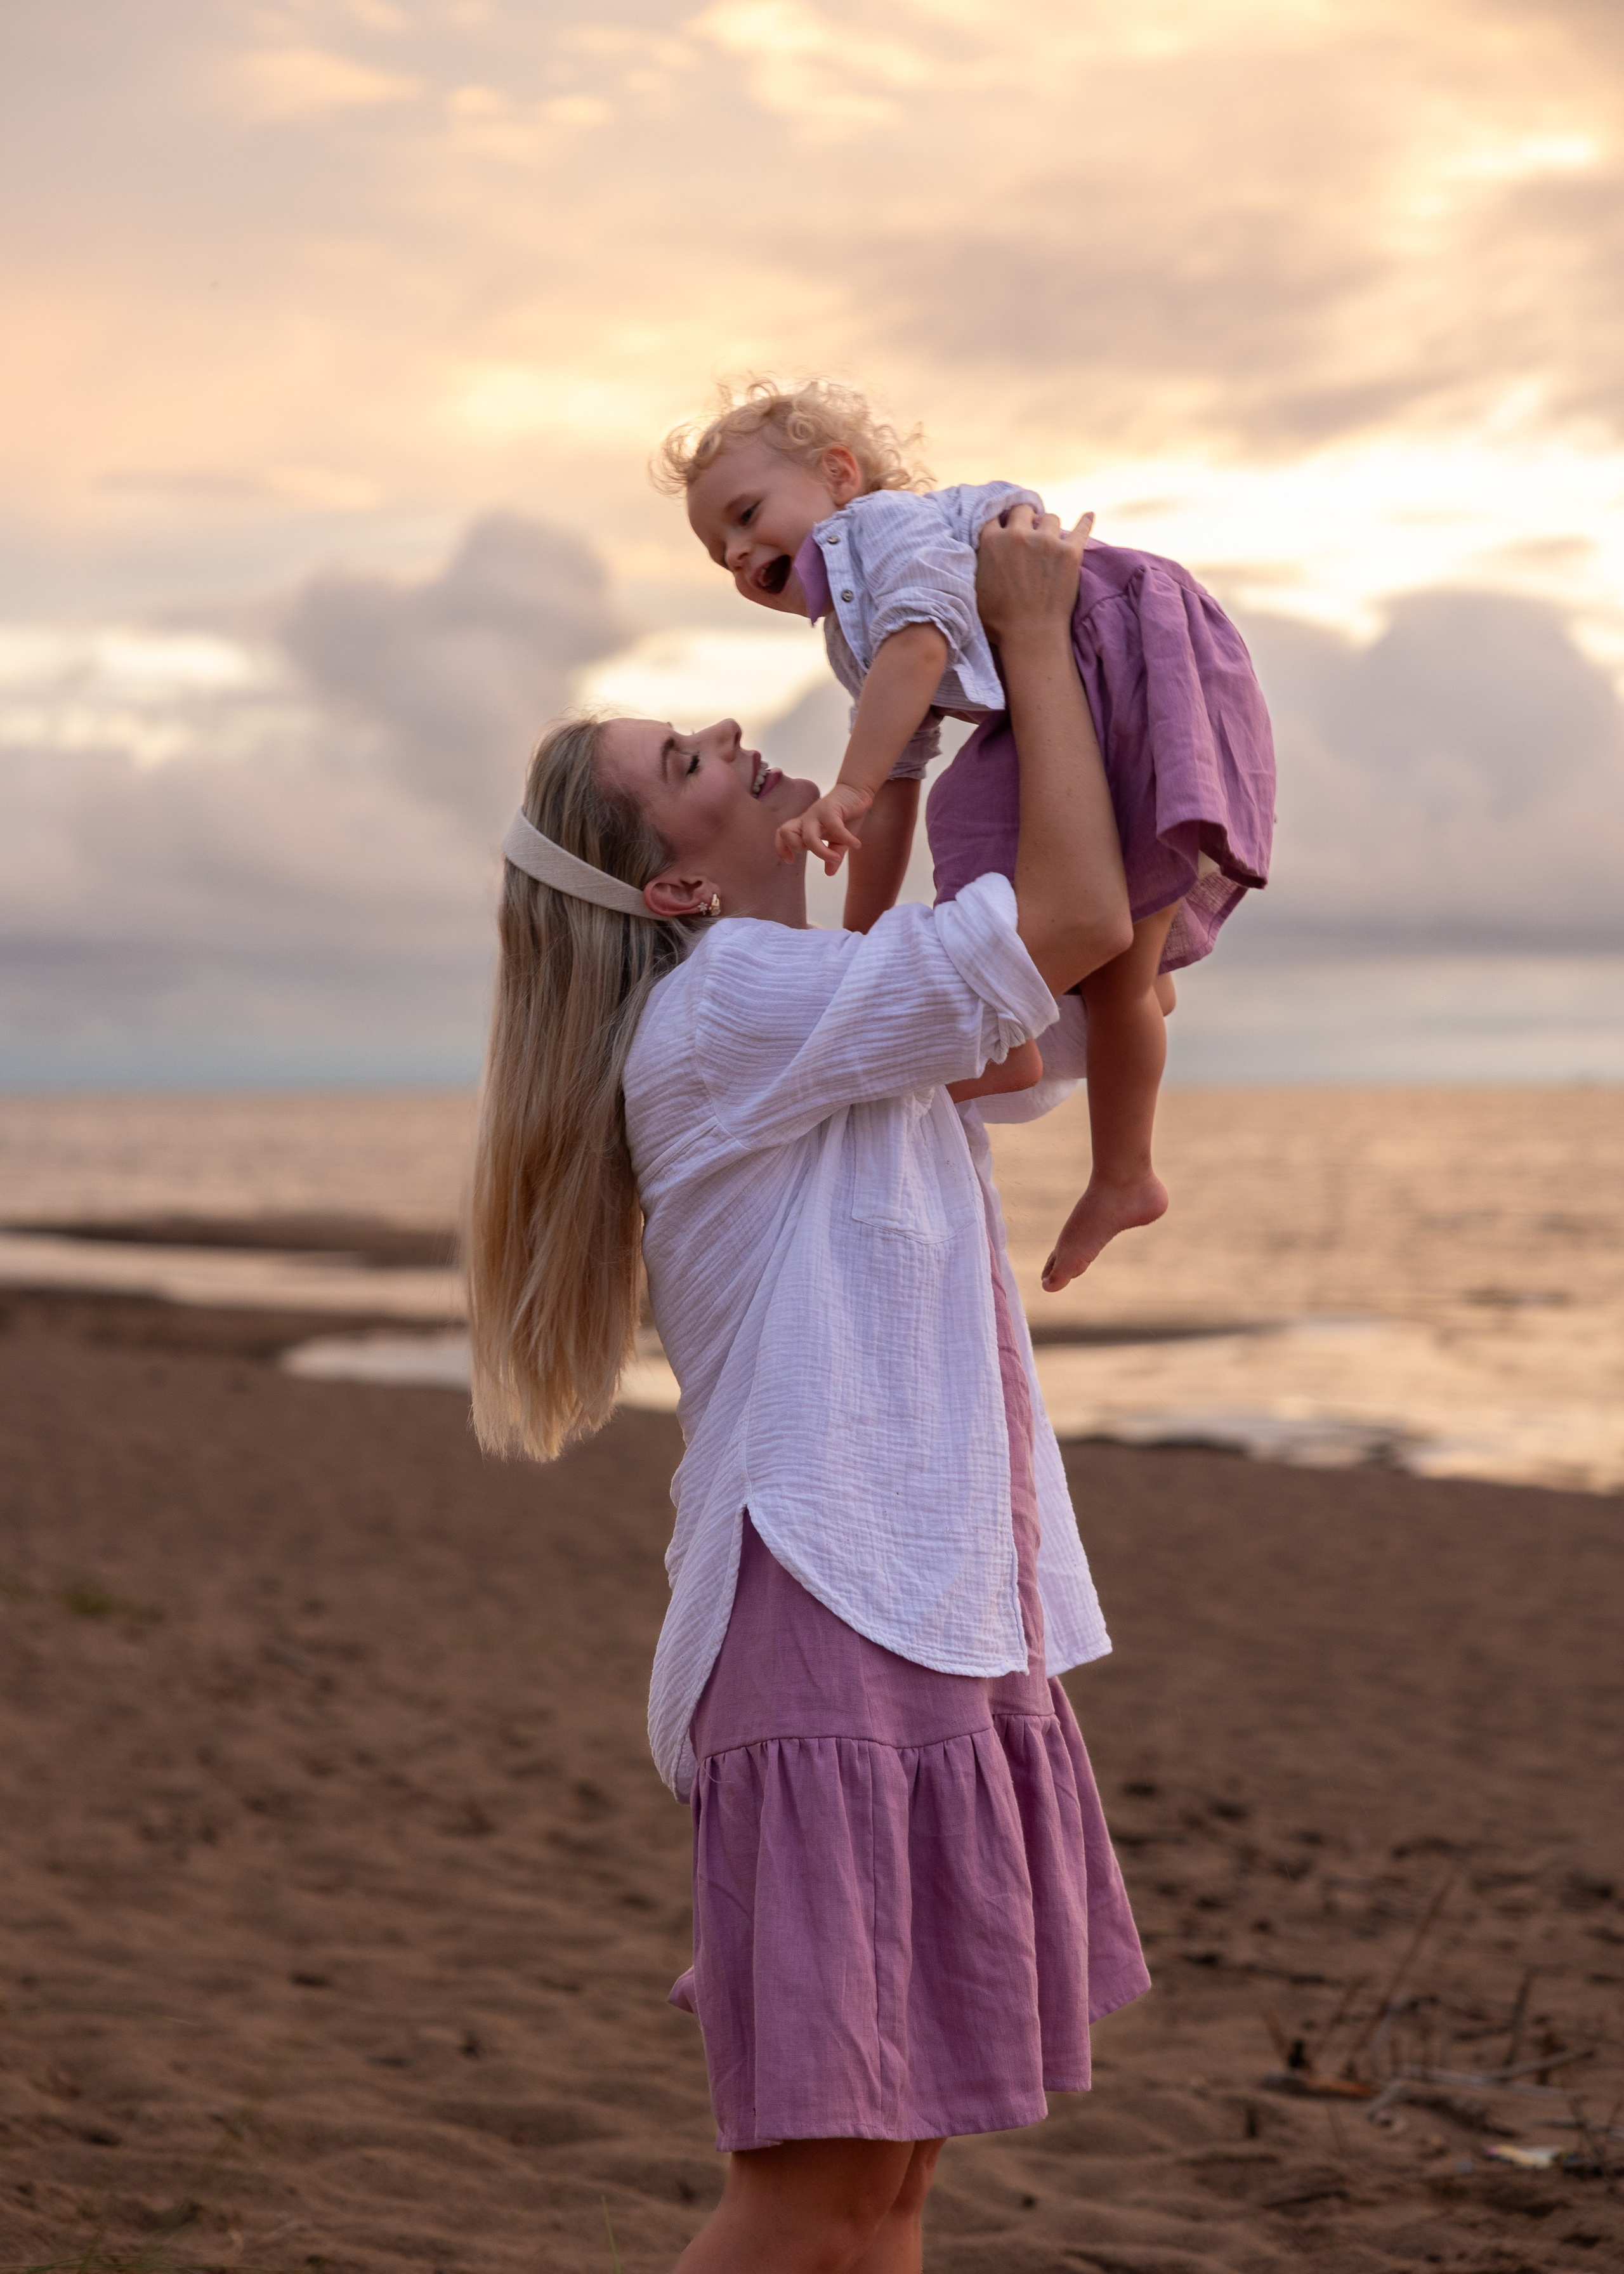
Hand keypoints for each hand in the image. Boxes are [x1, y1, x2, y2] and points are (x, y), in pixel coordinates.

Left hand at [775, 781, 874, 873]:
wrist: (856, 792)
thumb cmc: (845, 817)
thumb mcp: (839, 840)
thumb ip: (834, 855)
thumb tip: (829, 873)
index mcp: (805, 827)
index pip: (782, 835)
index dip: (781, 848)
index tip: (790, 861)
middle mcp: (807, 820)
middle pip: (786, 833)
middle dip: (798, 848)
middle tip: (816, 854)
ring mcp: (817, 813)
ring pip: (808, 836)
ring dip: (822, 852)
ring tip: (837, 857)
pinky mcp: (830, 808)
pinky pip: (834, 827)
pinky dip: (846, 839)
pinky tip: (856, 845)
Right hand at [974, 506, 1092, 645]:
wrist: (1031, 636)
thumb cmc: (999, 621)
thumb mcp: (974, 587)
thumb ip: (977, 560)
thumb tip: (981, 547)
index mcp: (991, 541)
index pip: (995, 514)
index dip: (1001, 520)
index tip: (1006, 525)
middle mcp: (1019, 535)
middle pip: (1023, 509)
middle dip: (1025, 517)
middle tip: (1028, 529)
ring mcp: (1047, 541)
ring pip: (1050, 518)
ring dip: (1048, 527)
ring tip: (1049, 540)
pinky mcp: (1071, 552)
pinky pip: (1081, 529)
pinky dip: (1085, 522)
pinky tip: (1088, 516)